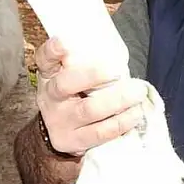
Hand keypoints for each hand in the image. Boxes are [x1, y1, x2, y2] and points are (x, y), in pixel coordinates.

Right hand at [34, 36, 148, 155]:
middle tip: (118, 72)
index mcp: (49, 74)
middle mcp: (51, 96)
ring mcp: (61, 121)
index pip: (45, 58)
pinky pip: (100, 133)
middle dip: (93, 76)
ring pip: (89, 110)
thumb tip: (117, 54)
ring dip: (118, 100)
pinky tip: (135, 114)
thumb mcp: (70, 74)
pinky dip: (121, 122)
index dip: (53, 51)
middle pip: (65, 84)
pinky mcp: (74, 141)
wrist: (60, 130)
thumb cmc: (74, 94)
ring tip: (138, 93)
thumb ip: (84, 62)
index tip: (64, 43)